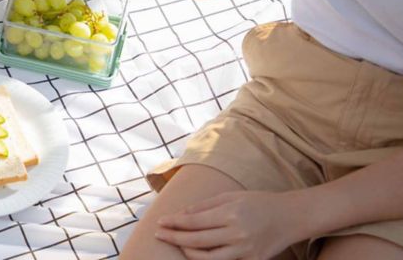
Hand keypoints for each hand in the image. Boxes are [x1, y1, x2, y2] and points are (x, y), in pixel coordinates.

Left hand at [154, 191, 306, 259]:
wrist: (291, 217)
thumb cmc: (258, 202)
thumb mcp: (230, 196)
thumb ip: (204, 206)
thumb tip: (180, 214)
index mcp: (230, 214)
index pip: (193, 221)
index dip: (173, 222)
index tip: (160, 221)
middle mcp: (237, 234)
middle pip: (195, 240)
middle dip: (173, 237)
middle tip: (159, 233)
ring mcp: (245, 251)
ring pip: (206, 258)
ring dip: (187, 251)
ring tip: (178, 243)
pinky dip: (206, 259)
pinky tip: (196, 252)